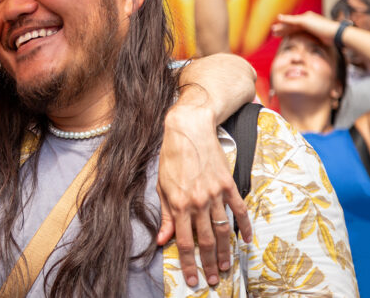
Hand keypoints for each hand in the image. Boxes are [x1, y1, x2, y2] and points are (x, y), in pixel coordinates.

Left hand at [157, 95, 251, 286]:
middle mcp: (198, 201)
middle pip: (206, 240)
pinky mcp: (228, 184)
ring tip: (226, 267)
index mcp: (179, 203)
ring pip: (223, 230)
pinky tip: (246, 240)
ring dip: (226, 252)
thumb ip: (165, 215)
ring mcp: (215, 193)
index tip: (193, 279)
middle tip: (211, 280)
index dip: (189, 263)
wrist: (189, 129)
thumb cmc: (171, 156)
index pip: (184, 241)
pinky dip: (244, 227)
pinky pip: (239, 210)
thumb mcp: (162, 186)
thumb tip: (162, 240)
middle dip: (208, 264)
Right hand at [272, 11, 338, 45]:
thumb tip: (278, 16)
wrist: (335, 34)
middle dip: (282, 29)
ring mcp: (310, 28)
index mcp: (304, 16)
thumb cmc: (320, 26)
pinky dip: (293, 36)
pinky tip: (289, 38)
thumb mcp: (304, 21)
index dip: (281, 25)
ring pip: (295, 30)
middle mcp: (307, 21)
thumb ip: (291, 19)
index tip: (273, 29)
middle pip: (291, 26)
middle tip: (273, 33)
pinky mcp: (313, 34)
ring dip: (286, 33)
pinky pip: (300, 34)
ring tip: (277, 36)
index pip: (290, 21)